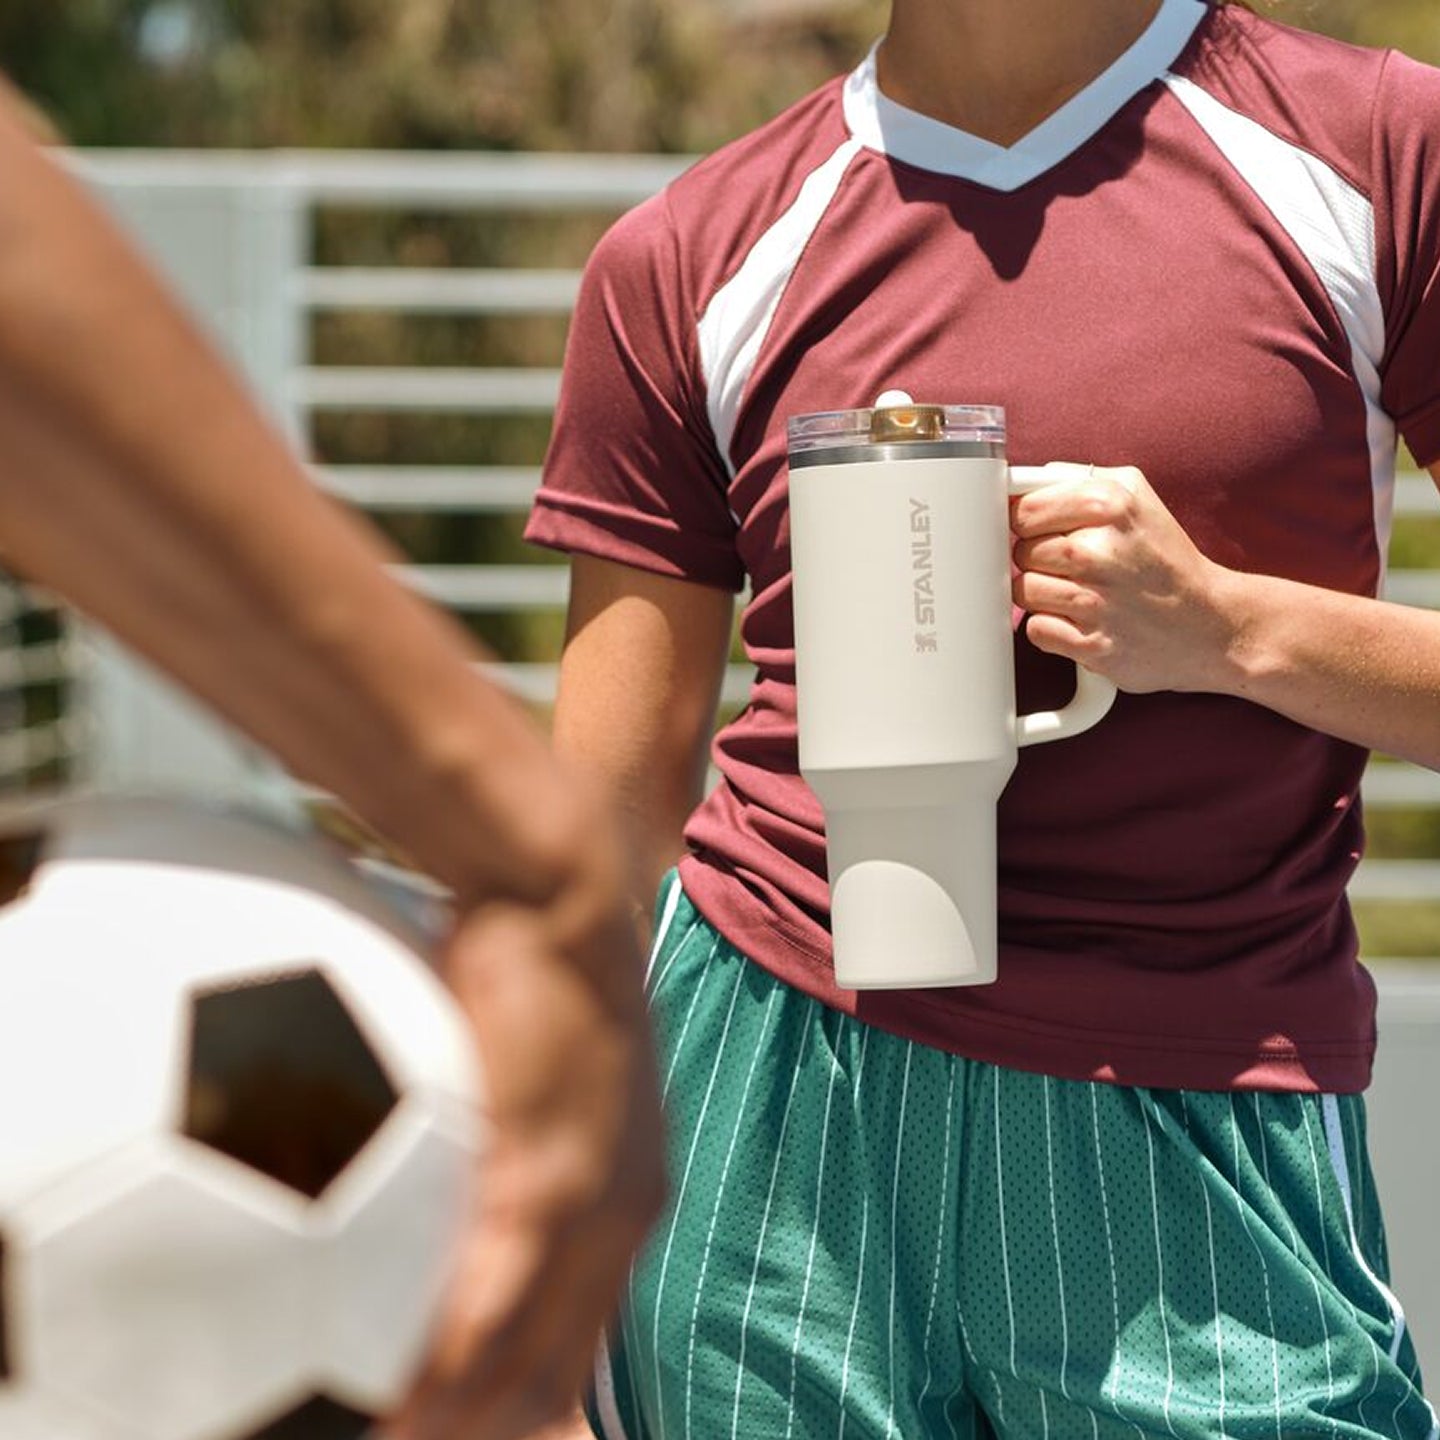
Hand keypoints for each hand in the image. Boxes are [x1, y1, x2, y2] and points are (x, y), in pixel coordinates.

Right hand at [386, 842, 664, 1439]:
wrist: (562, 897)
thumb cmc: (531, 972)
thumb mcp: (533, 1073)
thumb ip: (497, 1142)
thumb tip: (434, 1173)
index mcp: (624, 1201)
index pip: (571, 1345)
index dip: (511, 1404)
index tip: (447, 1426)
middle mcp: (623, 1216)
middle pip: (548, 1377)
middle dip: (477, 1427)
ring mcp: (592, 1202)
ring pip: (519, 1361)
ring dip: (448, 1412)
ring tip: (374, 1438)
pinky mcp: (549, 1173)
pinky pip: (486, 1302)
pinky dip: (435, 1361)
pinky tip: (379, 1396)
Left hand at [1010, 463, 1236, 694]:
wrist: (1211, 623)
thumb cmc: (1165, 558)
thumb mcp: (1135, 496)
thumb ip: (1076, 480)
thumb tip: (1019, 485)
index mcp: (1108, 505)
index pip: (1023, 510)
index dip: (1027, 524)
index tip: (1042, 533)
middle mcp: (1098, 551)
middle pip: (1020, 552)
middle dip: (1038, 560)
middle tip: (1076, 567)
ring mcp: (1093, 601)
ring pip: (1022, 591)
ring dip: (1043, 595)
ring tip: (1079, 593)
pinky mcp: (1091, 644)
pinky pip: (1036, 630)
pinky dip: (1051, 629)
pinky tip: (1079, 621)